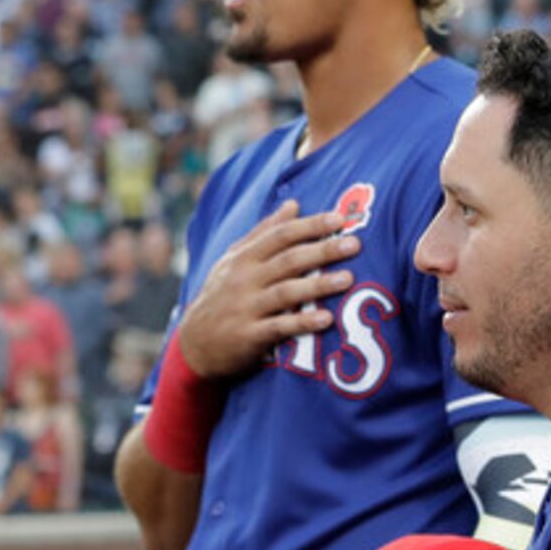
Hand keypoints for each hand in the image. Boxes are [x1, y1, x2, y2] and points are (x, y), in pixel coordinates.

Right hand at [172, 200, 362, 379]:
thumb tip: (293, 205)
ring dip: (318, 284)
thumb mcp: (235, 261)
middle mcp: (245, 279)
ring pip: (286, 292)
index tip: (340, 218)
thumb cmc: (222, 297)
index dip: (310, 225)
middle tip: (355, 244)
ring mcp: (246, 307)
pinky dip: (302, 323)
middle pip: (288, 260)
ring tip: (348, 279)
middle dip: (322, 250)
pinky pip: (279, 327)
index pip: (280, 235)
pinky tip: (326, 319)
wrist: (196, 344)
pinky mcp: (249, 336)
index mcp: (244, 258)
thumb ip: (264, 233)